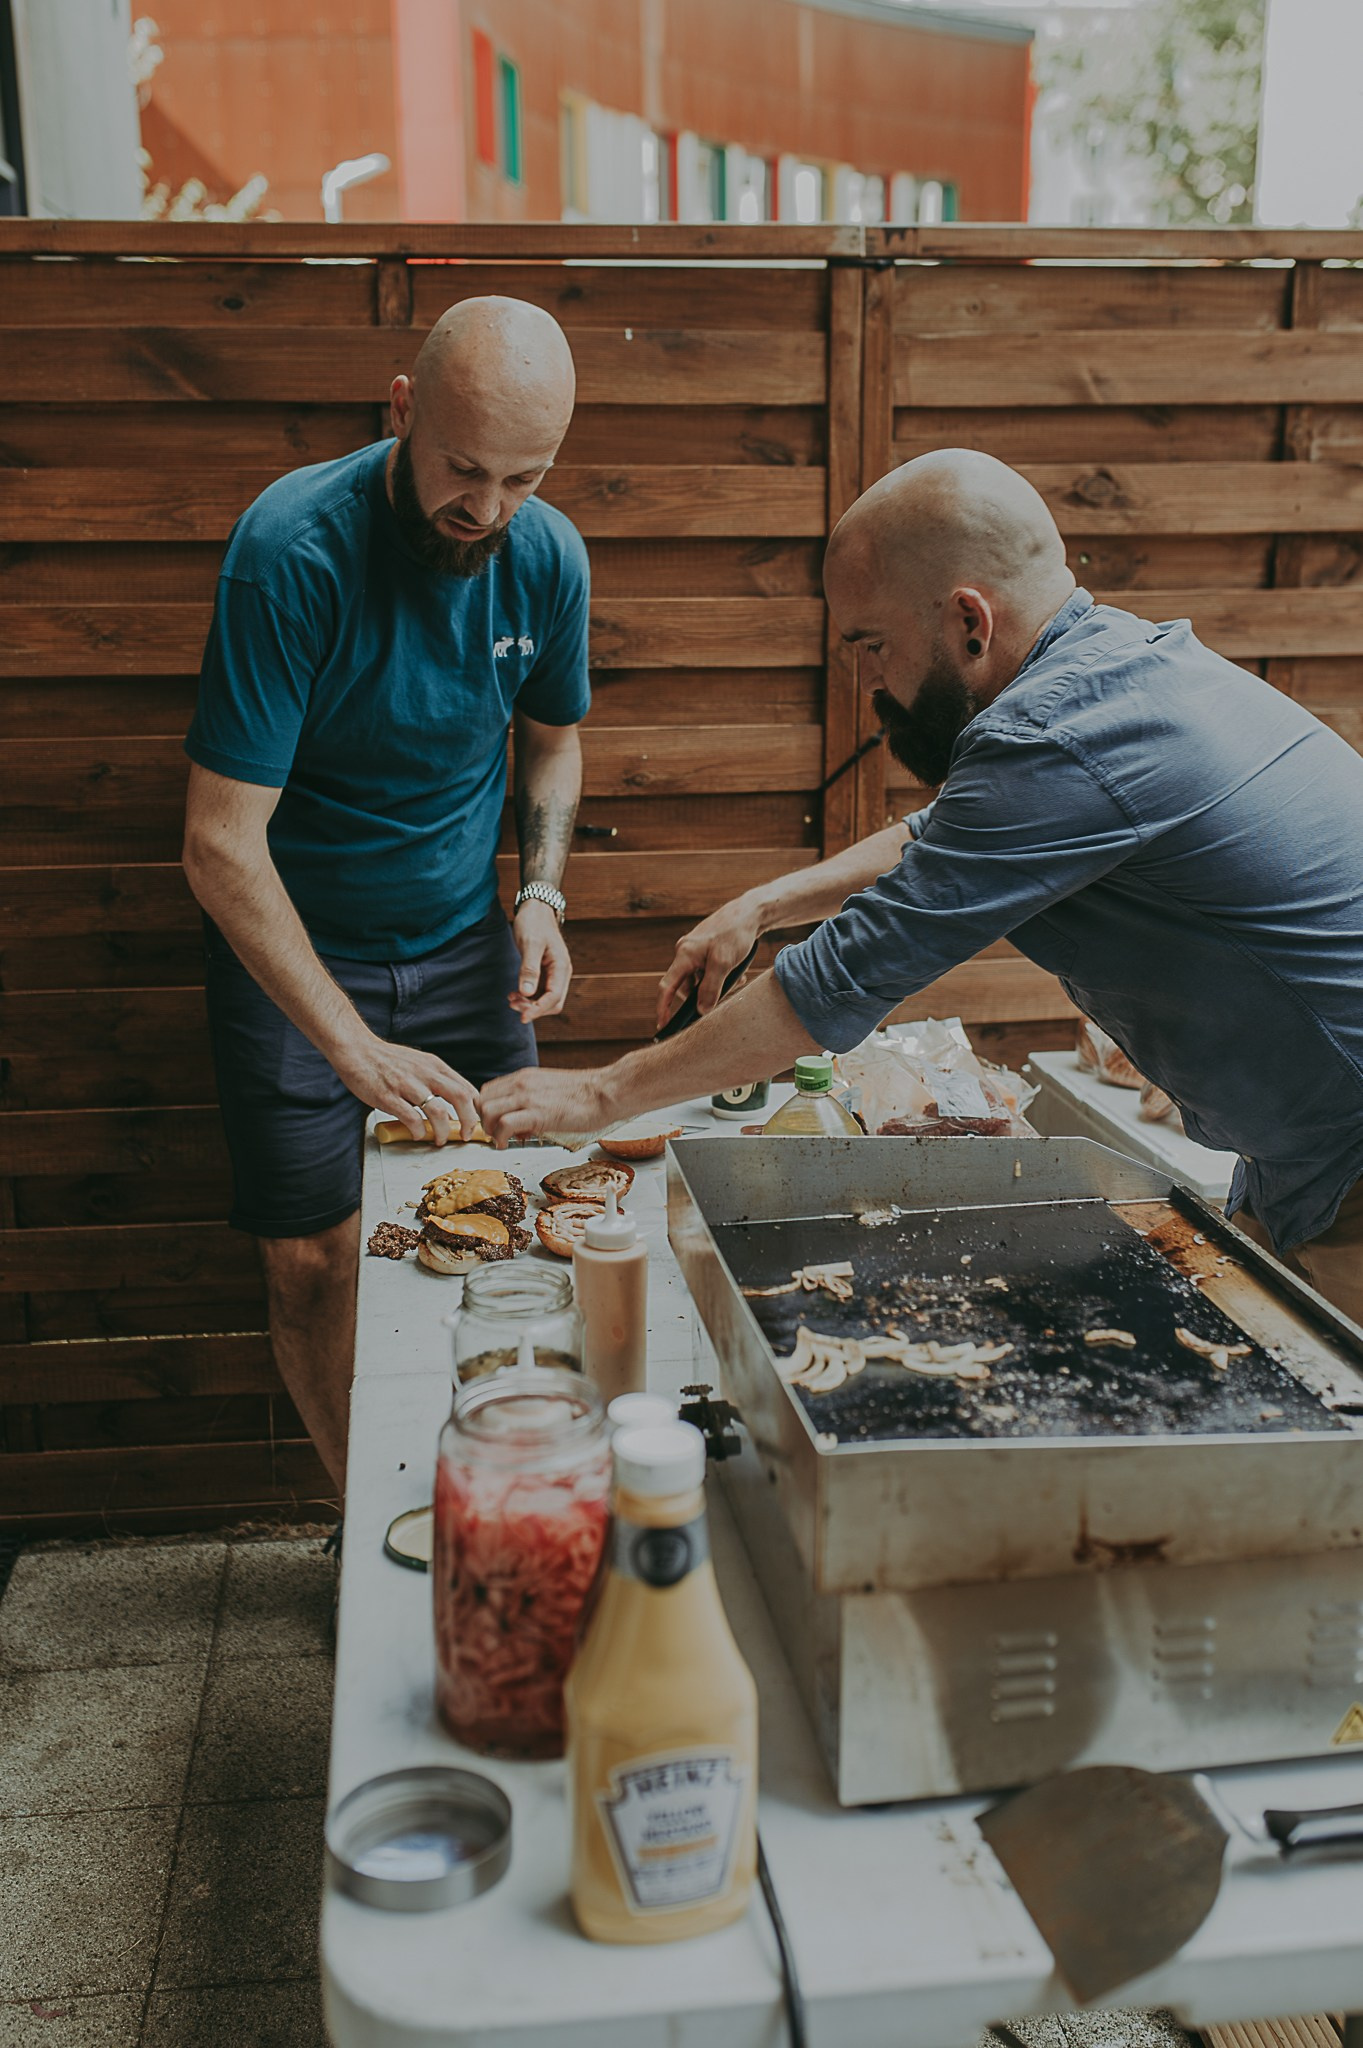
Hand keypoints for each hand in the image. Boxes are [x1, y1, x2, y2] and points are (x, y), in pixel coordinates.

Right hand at [331, 1032, 479, 1142]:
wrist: (357, 1050)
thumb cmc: (387, 1060)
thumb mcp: (419, 1062)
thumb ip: (436, 1080)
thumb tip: (453, 1103)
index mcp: (435, 1066)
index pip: (466, 1088)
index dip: (476, 1108)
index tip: (475, 1122)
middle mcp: (425, 1073)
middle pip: (460, 1097)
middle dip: (468, 1120)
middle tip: (465, 1134)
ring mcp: (407, 1085)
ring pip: (438, 1111)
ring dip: (443, 1130)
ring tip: (440, 1139)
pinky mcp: (389, 1097)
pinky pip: (411, 1118)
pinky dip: (418, 1130)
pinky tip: (417, 1134)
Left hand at [479, 1064, 610, 1146]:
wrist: (607, 1092)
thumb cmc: (587, 1095)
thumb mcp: (551, 1091)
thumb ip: (532, 1100)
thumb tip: (522, 1121)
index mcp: (525, 1077)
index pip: (488, 1091)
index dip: (488, 1111)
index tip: (497, 1124)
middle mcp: (521, 1083)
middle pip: (482, 1101)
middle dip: (485, 1121)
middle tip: (497, 1134)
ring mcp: (527, 1096)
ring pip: (488, 1111)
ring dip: (490, 1130)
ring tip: (502, 1141)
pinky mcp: (536, 1112)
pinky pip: (503, 1124)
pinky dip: (500, 1138)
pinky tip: (508, 1144)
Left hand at [510, 901, 571, 1022]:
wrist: (536, 908)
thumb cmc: (534, 923)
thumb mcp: (530, 944)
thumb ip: (529, 969)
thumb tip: (527, 993)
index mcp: (561, 967)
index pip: (554, 998)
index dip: (538, 1010)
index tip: (522, 1017)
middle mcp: (561, 973)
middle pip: (553, 1003)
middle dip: (533, 1008)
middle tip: (512, 1004)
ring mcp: (555, 973)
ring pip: (546, 999)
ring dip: (530, 1004)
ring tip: (511, 999)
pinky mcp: (546, 972)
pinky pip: (541, 992)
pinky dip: (529, 997)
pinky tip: (514, 994)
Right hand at [656, 897, 762, 1031]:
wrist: (749, 913)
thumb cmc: (734, 934)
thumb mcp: (724, 963)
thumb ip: (711, 988)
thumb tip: (701, 1011)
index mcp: (684, 955)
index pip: (666, 987)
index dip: (663, 1008)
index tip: (663, 1025)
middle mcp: (685, 953)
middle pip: (686, 986)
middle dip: (704, 995)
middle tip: (726, 994)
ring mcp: (695, 951)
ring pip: (699, 980)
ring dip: (716, 986)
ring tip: (736, 979)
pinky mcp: (705, 951)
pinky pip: (707, 972)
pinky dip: (720, 977)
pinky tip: (735, 973)